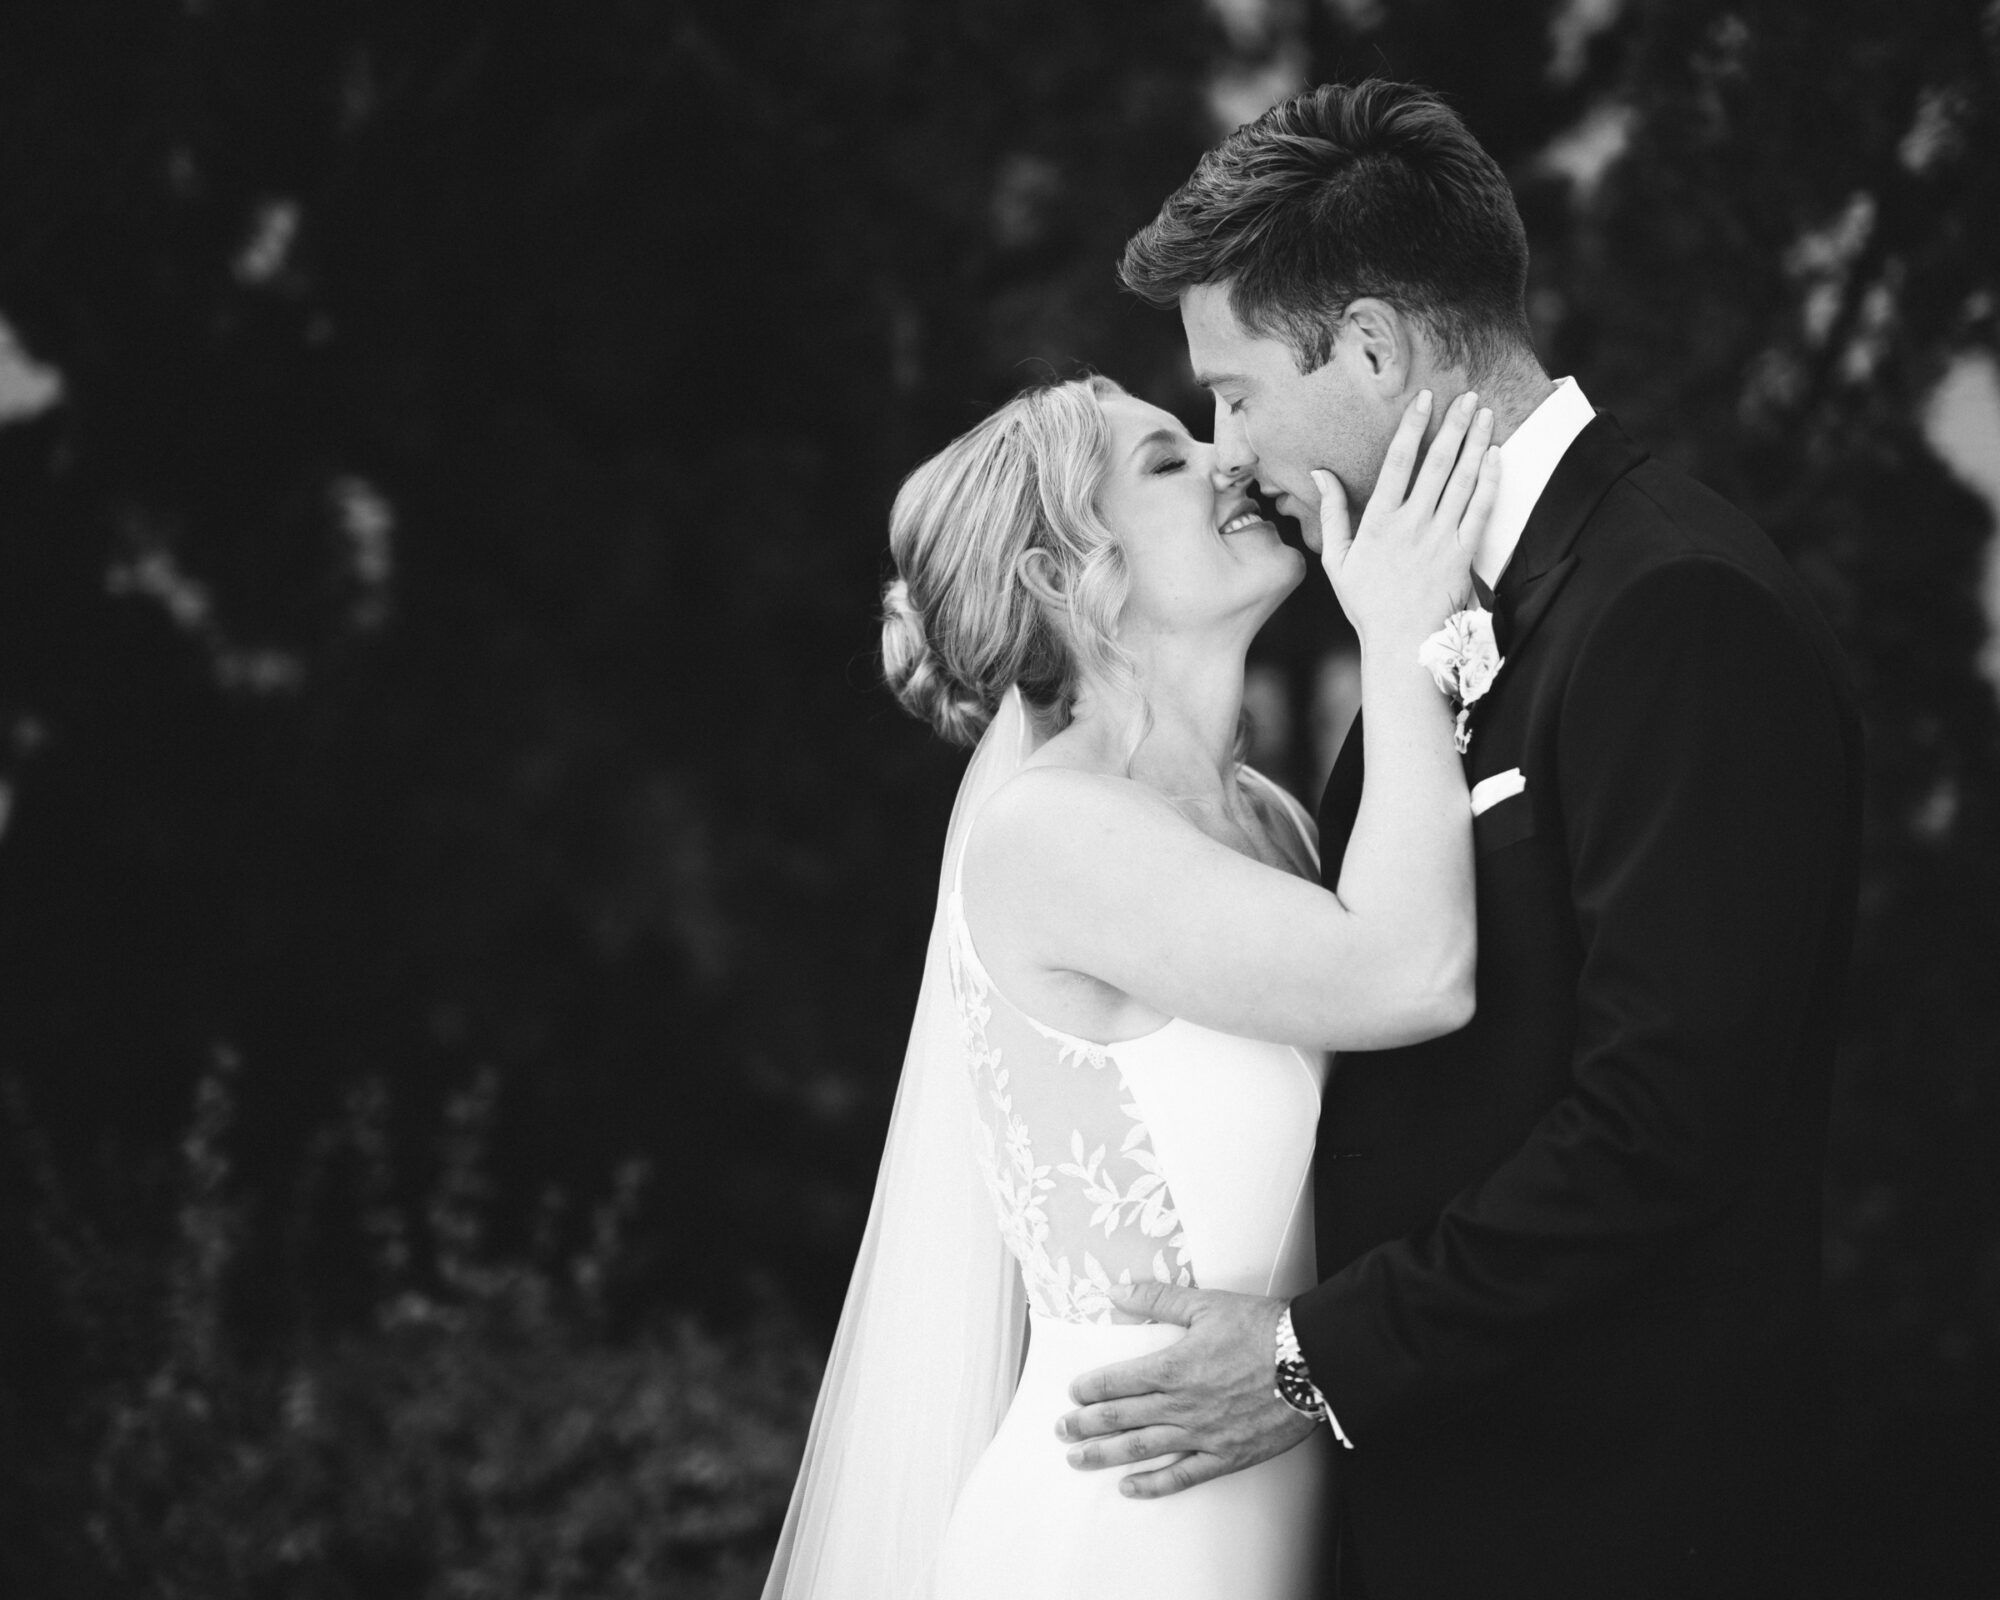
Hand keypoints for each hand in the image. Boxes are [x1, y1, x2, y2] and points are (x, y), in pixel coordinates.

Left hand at [1053, 1282, 1317, 1498]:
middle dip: (1086, 1424)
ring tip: (1078, 1459)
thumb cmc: (1263, 1330)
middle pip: (1121, 1418)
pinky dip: (1154, 1484)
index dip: (1090, 1388)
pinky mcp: (1226, 1455)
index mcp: (1173, 1367)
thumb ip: (1157, 1299)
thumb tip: (1117, 1291)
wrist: (1312, 1362)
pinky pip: (1183, 1476)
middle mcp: (1181, 1405)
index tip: (1073, 1393)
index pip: (1118, 1381)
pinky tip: (1130, 1487)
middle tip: (1061, 1429)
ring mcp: (1202, 1434)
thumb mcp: (1206, 1304)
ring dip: (1105, 1455)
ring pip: (1142, 1449)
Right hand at [1315, 389, 1497, 650]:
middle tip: (1467, 396)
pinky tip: (1496, 457)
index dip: (1412, 427)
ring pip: (1463, 480)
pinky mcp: (1463, 553)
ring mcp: (1441, 537)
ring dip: (1476, 443)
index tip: (1424, 399)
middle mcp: (1413, 523)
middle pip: (1437, 463)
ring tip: (1485, 414)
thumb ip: (1331, 513)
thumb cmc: (1366, 603)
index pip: (1398, 462)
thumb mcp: (1336, 559)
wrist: (1401, 643)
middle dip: (1453, 425)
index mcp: (1379, 521)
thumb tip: (1319, 473)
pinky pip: (1481, 510)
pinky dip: (1490, 481)